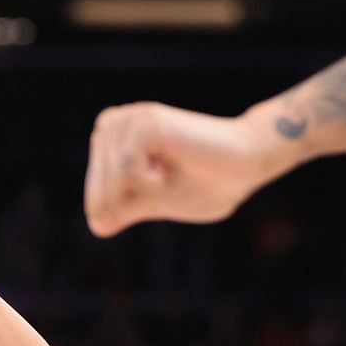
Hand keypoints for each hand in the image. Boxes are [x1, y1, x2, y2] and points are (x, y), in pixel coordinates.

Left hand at [84, 102, 280, 236]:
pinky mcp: (143, 123)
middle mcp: (111, 126)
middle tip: (168, 178)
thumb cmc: (207, 183)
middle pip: (99, 196)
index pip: (95, 200)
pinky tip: (169, 165)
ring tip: (170, 170)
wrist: (250, 163)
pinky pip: (125, 174)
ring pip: (110, 188)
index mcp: (108, 144)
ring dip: (146, 192)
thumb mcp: (153, 203)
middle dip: (137, 202)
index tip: (161, 186)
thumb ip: (122, 211)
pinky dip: (150, 182)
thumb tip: (96, 224)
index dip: (131, 210)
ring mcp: (125, 120)